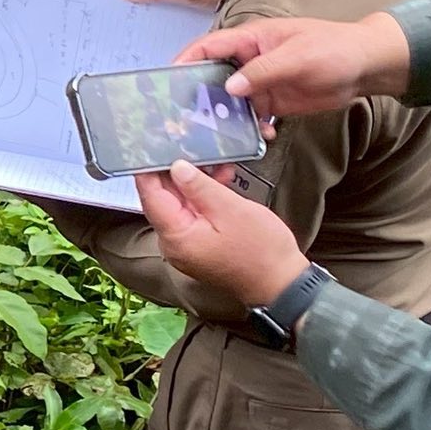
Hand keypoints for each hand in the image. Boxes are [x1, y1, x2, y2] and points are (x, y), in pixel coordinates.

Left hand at [134, 159, 309, 307]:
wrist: (282, 283)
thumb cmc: (261, 249)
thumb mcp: (231, 209)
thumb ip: (200, 188)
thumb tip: (176, 168)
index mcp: (175, 236)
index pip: (150, 196)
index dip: (149, 169)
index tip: (151, 146)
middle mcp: (172, 243)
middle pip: (163, 199)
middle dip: (177, 173)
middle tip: (190, 148)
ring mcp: (184, 246)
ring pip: (180, 206)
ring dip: (195, 184)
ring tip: (218, 166)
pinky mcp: (198, 245)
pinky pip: (193, 216)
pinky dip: (203, 199)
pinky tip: (221, 184)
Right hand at [175, 12, 410, 117]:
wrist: (367, 66)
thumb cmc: (335, 48)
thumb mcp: (297, 57)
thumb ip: (262, 71)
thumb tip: (230, 87)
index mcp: (250, 40)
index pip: (207, 47)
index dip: (185, 61)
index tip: (168, 79)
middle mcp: (248, 60)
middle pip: (211, 77)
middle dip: (197, 95)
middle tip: (184, 117)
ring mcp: (259, 82)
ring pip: (228, 100)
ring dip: (222, 117)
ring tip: (216, 135)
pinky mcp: (272, 101)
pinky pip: (249, 116)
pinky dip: (248, 128)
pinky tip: (258, 135)